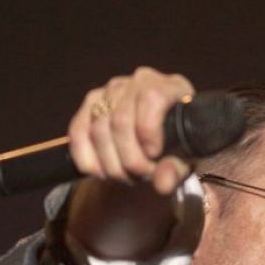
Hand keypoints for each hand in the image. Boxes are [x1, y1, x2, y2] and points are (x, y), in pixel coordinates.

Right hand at [64, 68, 202, 259]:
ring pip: (98, 130)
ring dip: (110, 164)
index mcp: (170, 87)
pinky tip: (101, 173)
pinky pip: (78, 133)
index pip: (151, 98)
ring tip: (126, 176)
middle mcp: (139, 81)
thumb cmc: (179, 149)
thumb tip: (162, 183)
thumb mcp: (186, 162)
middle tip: (140, 176)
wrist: (161, 146)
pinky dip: (86, 160)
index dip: (148, 131)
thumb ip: (177, 170)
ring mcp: (111, 91)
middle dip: (129, 159)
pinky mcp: (90, 105)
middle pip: (121, 120)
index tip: (154, 156)